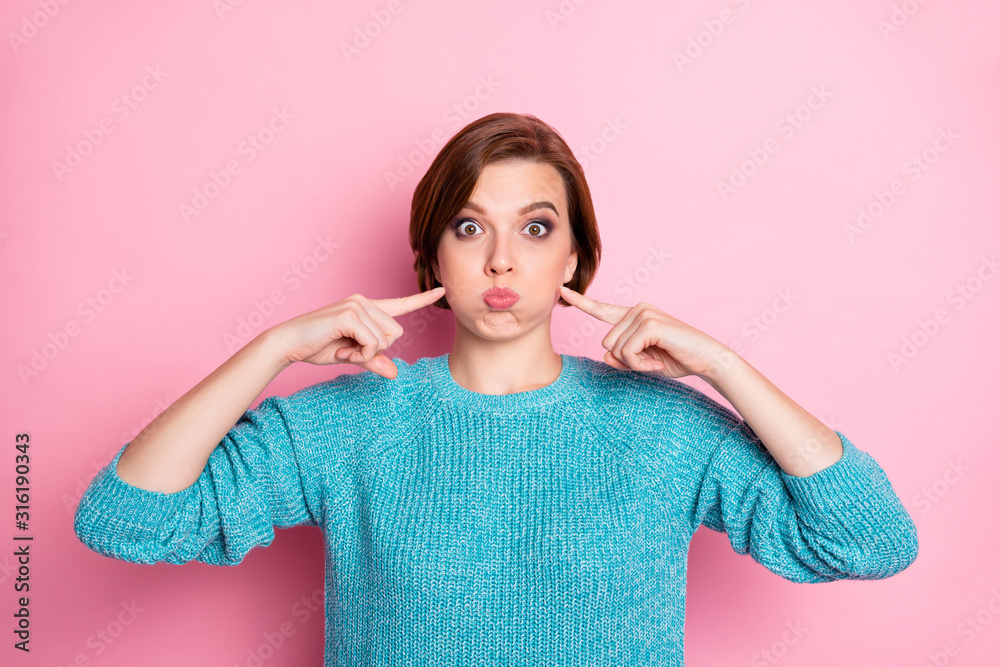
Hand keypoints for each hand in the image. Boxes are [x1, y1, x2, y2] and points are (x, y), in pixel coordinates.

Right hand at [267, 287, 444, 379]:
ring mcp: (357, 305)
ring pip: (386, 338)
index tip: (442, 291)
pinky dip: (360, 354)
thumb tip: (395, 373)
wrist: (288, 344)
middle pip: (396, 332)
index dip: (422, 299)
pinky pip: (373, 343)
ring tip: (343, 349)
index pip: (400, 304)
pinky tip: (342, 350)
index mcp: (366, 308)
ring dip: (367, 353)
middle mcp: (364, 302)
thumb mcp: (351, 356)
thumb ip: (374, 361)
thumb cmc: (317, 347)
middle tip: (350, 351)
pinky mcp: (350, 314)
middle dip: (377, 350)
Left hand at [558, 285, 730, 378]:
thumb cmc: (676, 359)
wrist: (706, 359)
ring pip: (615, 348)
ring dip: (634, 363)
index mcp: (633, 317)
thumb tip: (605, 355)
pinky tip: (658, 361)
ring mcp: (643, 314)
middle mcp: (637, 310)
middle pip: (606, 342)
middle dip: (626, 360)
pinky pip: (626, 352)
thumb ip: (621, 359)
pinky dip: (640, 364)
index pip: (602, 309)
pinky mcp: (649, 323)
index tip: (562, 291)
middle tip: (651, 360)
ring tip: (656, 359)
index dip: (580, 302)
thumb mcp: (641, 362)